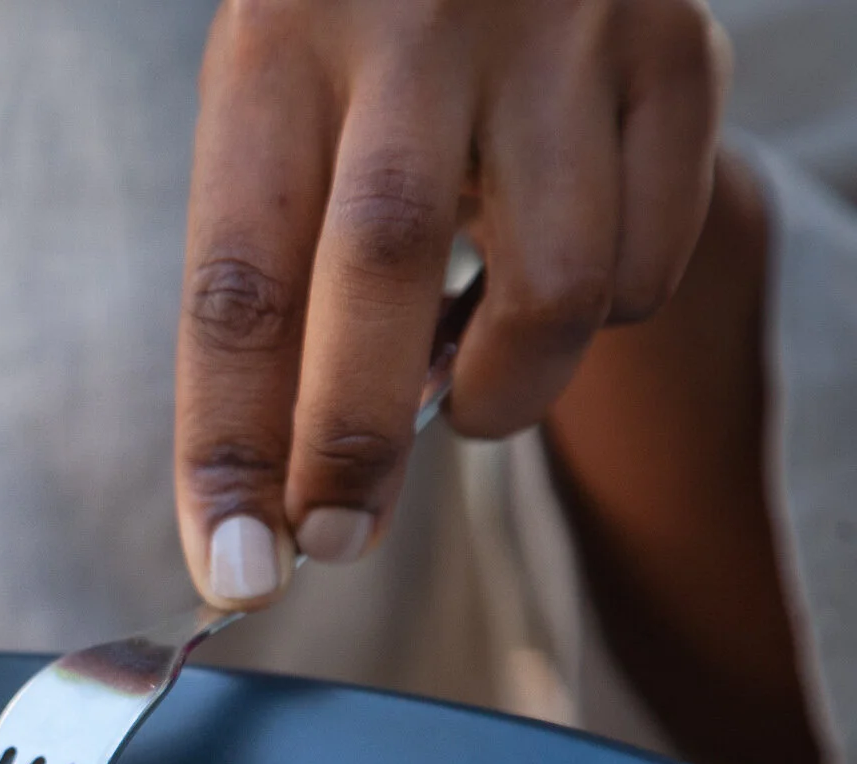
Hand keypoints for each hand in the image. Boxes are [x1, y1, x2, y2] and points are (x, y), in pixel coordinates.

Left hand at [176, 0, 727, 607]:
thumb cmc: (363, 41)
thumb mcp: (285, 118)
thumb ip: (284, 288)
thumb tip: (290, 503)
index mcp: (279, 48)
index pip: (237, 282)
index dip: (230, 447)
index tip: (237, 567)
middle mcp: (416, 26)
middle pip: (380, 271)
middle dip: (353, 440)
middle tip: (339, 532)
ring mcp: (560, 33)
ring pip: (555, 289)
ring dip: (500, 386)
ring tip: (462, 376)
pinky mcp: (675, 54)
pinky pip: (649, 262)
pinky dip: (600, 313)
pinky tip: (550, 263)